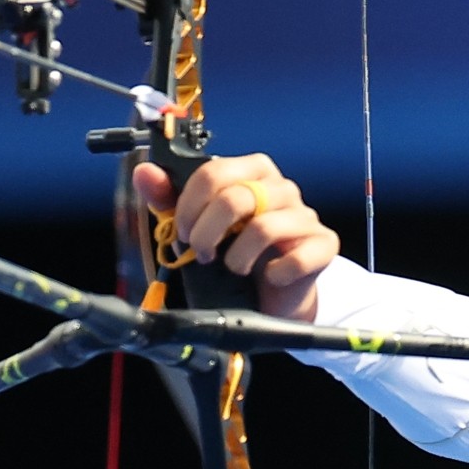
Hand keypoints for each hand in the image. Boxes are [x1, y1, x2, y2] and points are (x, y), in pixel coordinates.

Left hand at [131, 154, 338, 321]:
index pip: (213, 172)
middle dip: (208, 233)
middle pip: (235, 198)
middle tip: (204, 254)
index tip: (182, 230)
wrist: (269, 296)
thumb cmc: (232, 255)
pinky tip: (269, 277)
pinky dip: (275, 273)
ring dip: (238, 258)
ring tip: (233, 268)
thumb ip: (168, 199)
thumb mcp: (196, 227)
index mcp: (251, 172)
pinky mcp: (324, 244)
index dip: (189, 206)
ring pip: (263, 228)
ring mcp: (305, 215)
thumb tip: (144, 172)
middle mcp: (281, 188)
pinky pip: (298, 258)